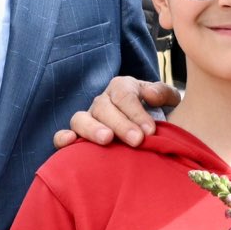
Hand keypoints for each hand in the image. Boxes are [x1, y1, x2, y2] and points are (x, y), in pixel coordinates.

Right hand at [52, 75, 178, 149]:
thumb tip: (149, 95)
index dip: (136, 113)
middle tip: (137, 140)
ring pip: (81, 119)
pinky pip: (63, 135)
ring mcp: (88, 118)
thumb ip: (163, 93)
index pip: (124, 95)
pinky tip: (69, 142)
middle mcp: (102, 101)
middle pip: (104, 108)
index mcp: (122, 87)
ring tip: (107, 140)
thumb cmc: (160, 115)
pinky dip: (62, 138)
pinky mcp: (78, 137)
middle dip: (121, 124)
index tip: (150, 131)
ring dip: (92, 129)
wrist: (150, 133)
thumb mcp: (168, 101)